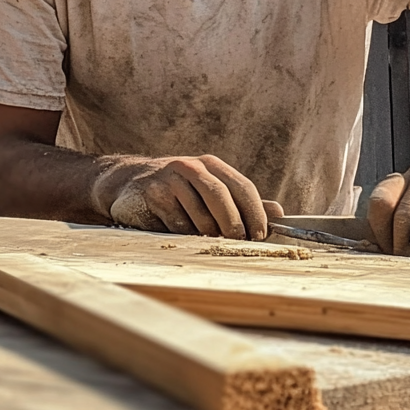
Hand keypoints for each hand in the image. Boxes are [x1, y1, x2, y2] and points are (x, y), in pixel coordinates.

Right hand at [91, 154, 275, 239]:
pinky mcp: (153, 194)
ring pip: (200, 216)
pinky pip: (177, 224)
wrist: (130, 184)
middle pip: (222, 198)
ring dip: (207, 235)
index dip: (255, 213)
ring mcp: (170, 179)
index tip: (261, 236)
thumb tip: (279, 212)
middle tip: (237, 244)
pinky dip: (184, 235)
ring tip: (204, 240)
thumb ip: (243, 203)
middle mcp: (192, 167)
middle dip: (234, 226)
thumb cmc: (179, 192)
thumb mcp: (212, 192)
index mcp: (212, 165)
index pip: (242, 186)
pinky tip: (179, 233)